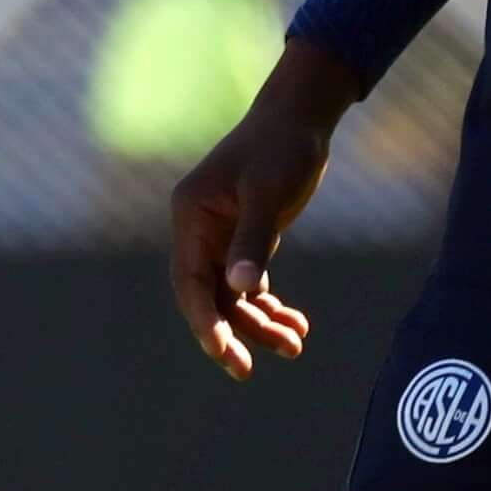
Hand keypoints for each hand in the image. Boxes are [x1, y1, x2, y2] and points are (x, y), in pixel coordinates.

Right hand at [168, 42, 357, 380]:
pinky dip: (270, 306)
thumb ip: (253, 240)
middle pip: (208, 295)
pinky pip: (250, 284)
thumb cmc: (281, 149)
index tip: (222, 352)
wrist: (300, 119)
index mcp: (191, 215)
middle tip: (246, 371)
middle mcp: (199, 229)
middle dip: (230, 332)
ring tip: (294, 346)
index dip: (203, 319)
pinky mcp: (245, 238)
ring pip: (233, 294)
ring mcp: (221, 235)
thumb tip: (242, 289)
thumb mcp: (267, 193)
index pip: (190, 279)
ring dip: (259, 323)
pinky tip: (298, 324)